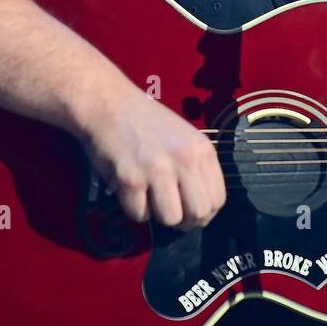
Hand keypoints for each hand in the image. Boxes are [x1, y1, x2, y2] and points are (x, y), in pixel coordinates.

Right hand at [78, 81, 225, 230]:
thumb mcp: (184, 138)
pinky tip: (130, 189)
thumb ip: (196, 169)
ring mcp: (157, 169)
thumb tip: (202, 212)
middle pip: (199, 214)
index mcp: (202, 150)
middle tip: (171, 212)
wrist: (108, 104)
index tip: (190, 212)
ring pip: (171, 219)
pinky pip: (139, 215)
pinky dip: (133, 208)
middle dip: (185, 221)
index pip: (218, 199)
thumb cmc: (147, 123)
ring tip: (148, 197)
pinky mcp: (130, 179)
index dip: (205, 213)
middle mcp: (184, 159)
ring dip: (158, 215)